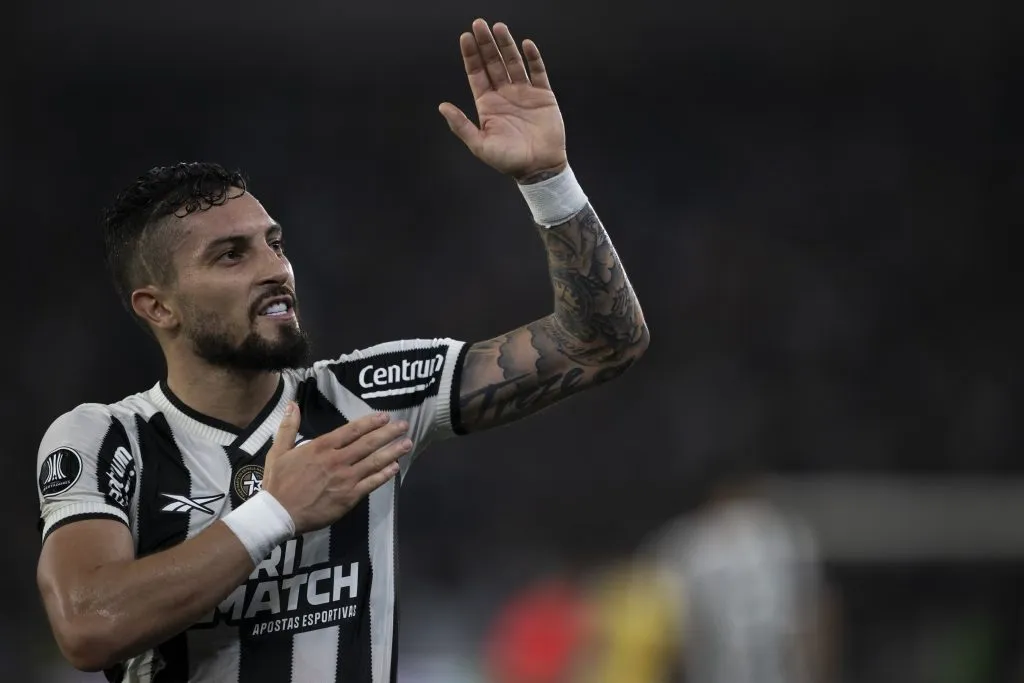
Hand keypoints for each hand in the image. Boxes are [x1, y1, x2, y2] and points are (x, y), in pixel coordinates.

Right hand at [262, 403, 409, 533]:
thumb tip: (292, 404)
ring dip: (393, 451)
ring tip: (407, 443)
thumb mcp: (278, 451)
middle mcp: (337, 460)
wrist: (279, 514)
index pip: (352, 430)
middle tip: (404, 426)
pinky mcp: (349, 496)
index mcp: (321, 447)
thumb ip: (288, 427)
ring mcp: (345, 478)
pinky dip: (384, 474)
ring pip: (374, 461)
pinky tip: (395, 467)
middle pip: (368, 443)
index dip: (370, 422)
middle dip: (388, 433)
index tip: (384, 416)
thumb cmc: (278, 483)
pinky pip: (371, 483)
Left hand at [439, 19, 567, 179]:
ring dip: (506, 45)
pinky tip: (526, 44)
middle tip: (479, 24)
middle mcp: (504, 94)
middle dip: (486, 44)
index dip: (471, 56)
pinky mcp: (543, 95)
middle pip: (493, 63)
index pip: (477, 74)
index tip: (466, 38)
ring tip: (499, 27)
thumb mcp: (480, 145)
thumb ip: (461, 125)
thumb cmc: (508, 161)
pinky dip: (533, 58)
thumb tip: (442, 106)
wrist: (539, 168)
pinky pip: (538, 72)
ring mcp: (524, 92)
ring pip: (513, 63)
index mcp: (487, 104)